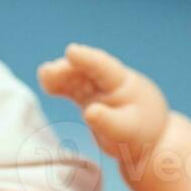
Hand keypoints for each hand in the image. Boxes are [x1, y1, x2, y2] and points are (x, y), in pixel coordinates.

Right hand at [38, 43, 170, 161]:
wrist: (146, 139)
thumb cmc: (139, 134)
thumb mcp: (127, 131)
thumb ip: (109, 122)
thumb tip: (89, 112)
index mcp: (124, 84)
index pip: (103, 67)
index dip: (87, 58)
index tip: (71, 51)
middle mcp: (109, 81)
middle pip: (85, 70)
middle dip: (67, 69)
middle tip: (47, 72)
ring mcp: (97, 88)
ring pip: (76, 77)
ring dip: (59, 75)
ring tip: (44, 77)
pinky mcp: (88, 97)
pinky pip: (71, 88)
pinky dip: (59, 86)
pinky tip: (47, 86)